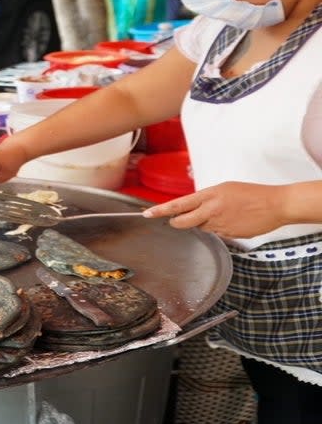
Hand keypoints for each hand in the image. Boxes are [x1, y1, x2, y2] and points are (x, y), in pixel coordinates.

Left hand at [142, 181, 282, 238]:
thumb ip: (206, 199)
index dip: (160, 210)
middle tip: (176, 220)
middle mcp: (211, 210)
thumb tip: (194, 207)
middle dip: (177, 222)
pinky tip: (232, 221)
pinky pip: (216, 233)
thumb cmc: (252, 194)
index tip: (147, 213)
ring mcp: (219, 224)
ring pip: (201, 227)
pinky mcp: (228, 235)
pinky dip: (219, 229)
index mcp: (208, 195)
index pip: (178, 204)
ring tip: (223, 214)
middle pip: (182, 221)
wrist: (276, 205)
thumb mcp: (224, 189)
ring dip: (204, 223)